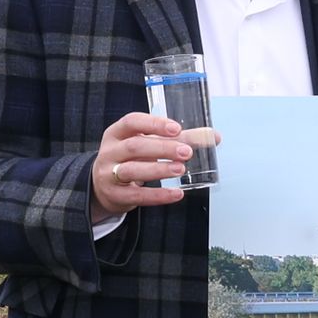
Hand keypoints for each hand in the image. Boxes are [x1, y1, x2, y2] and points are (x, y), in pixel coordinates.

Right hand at [90, 111, 213, 215]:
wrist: (103, 186)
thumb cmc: (131, 158)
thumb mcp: (147, 144)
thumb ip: (179, 139)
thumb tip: (214, 136)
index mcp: (117, 133)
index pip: (132, 122)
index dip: (154, 124)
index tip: (176, 128)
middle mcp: (110, 151)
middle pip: (135, 146)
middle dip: (162, 148)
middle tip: (187, 152)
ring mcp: (108, 174)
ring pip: (132, 170)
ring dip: (158, 170)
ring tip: (181, 169)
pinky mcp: (115, 195)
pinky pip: (137, 195)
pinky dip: (158, 195)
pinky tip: (177, 193)